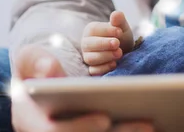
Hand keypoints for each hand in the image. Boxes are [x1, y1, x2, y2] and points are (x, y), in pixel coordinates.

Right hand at [11, 44, 153, 131]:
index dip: (81, 127)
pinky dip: (126, 128)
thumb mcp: (30, 58)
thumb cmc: (34, 66)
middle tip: (146, 125)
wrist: (38, 77)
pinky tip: (150, 122)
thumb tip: (49, 69)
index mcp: (32, 120)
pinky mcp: (86, 130)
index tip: (105, 119)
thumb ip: (36, 61)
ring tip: (152, 124)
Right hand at [81, 11, 134, 75]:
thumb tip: (116, 14)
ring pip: (90, 58)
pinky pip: (93, 71)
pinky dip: (103, 68)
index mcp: (91, 30)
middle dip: (104, 44)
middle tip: (117, 43)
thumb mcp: (122, 26)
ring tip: (119, 53)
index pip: (93, 30)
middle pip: (88, 45)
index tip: (120, 32)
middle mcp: (86, 44)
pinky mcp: (92, 69)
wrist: (125, 50)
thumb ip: (119, 20)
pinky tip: (114, 64)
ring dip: (105, 56)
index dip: (106, 31)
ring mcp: (88, 57)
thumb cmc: (121, 36)